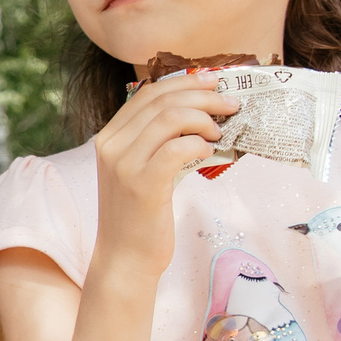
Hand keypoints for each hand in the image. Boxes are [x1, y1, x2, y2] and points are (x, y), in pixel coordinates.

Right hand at [89, 74, 236, 277]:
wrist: (124, 258)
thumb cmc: (140, 216)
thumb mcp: (141, 170)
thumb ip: (156, 142)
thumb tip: (198, 115)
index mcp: (109, 137)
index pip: (147, 93)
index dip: (184, 82)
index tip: (213, 82)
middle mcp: (112, 145)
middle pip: (161, 100)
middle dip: (202, 95)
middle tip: (230, 103)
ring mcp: (124, 164)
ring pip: (170, 118)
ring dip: (204, 118)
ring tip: (220, 131)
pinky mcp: (143, 184)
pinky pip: (177, 149)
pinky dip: (199, 143)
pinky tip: (209, 151)